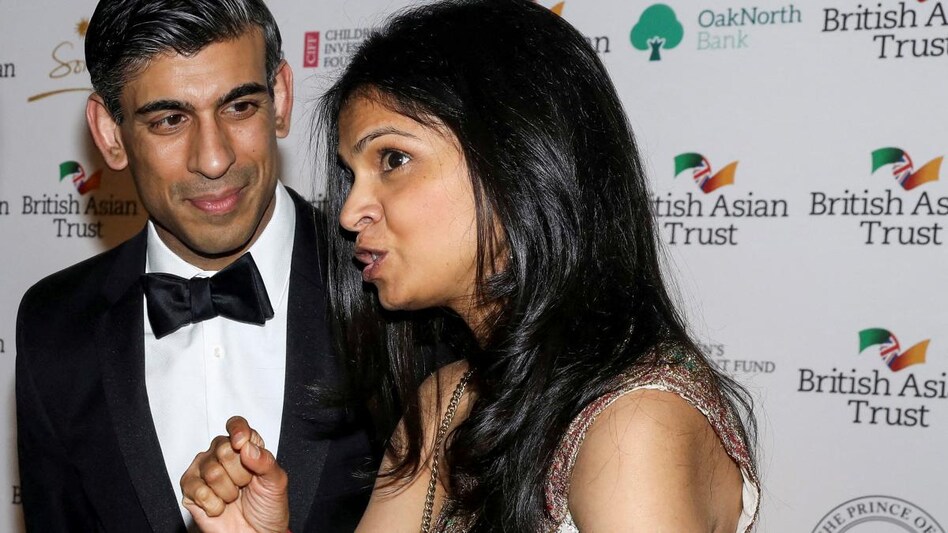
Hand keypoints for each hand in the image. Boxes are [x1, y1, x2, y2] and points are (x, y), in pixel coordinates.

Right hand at [181, 416, 288, 532]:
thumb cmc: (267, 506)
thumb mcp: (276, 482)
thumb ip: (265, 461)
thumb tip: (247, 446)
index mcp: (244, 446)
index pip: (236, 425)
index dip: (237, 431)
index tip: (242, 443)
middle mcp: (220, 454)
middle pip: (223, 449)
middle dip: (240, 474)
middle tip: (245, 486)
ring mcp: (203, 470)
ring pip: (212, 471)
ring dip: (228, 492)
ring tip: (234, 497)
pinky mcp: (190, 490)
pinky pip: (198, 490)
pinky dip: (214, 504)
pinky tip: (220, 507)